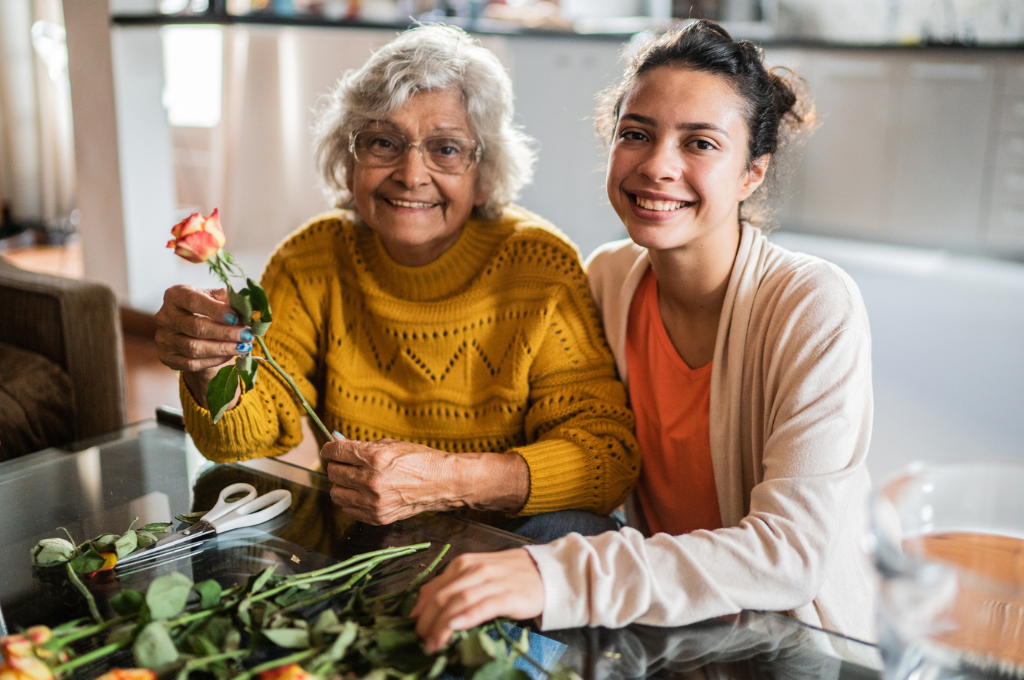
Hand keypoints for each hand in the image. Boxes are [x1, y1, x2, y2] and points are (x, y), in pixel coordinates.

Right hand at [154, 285, 251, 406]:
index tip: (235, 317)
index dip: (215, 310)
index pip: (193, 301)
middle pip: (196, 327)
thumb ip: (229, 301)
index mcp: (175, 295)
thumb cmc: (208, 310)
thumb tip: (249, 311)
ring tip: (243, 346)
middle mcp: (165, 316)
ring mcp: (163, 339)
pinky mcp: (166, 357)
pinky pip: (192, 363)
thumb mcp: (217, 299)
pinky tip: (229, 355)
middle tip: (246, 335)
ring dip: (222, 349)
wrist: (195, 331)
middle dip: (225, 332)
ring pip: (194, 348)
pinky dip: (214, 360)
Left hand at [321, 438, 455, 523]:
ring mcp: (374, 502)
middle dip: (337, 466)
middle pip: (333, 473)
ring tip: (355, 479)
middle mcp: (371, 481)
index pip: (336, 453)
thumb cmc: (419, 459)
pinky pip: (348, 509)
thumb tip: (336, 443)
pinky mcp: (377, 517)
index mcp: (375, 458)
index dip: (329, 449)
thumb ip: (361, 446)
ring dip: (342, 484)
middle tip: (346, 463)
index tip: (330, 450)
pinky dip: (351, 500)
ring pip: (336, 493)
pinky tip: (364, 493)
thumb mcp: (391, 444)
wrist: (442, 483)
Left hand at [411, 549, 544, 652]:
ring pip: (458, 603)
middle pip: (442, 597)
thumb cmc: (510, 576)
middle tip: (420, 642)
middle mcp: (474, 570)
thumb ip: (453, 586)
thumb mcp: (477, 575)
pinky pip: (483, 606)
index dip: (420, 611)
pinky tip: (456, 627)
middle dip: (427, 622)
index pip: (433, 588)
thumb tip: (422, 608)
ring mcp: (491, 581)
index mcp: (463, 565)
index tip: (412, 629)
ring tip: (432, 644)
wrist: (547, 572)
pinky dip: (467, 617)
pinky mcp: (508, 595)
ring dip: (441, 626)